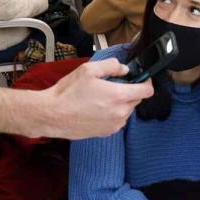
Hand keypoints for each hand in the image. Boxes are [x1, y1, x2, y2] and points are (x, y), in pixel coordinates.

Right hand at [39, 58, 153, 138]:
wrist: (52, 115)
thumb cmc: (68, 93)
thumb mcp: (88, 70)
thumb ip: (111, 66)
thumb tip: (124, 69)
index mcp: (118, 96)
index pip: (147, 91)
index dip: (146, 82)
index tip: (142, 78)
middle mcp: (120, 113)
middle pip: (136, 100)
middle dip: (129, 91)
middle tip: (113, 85)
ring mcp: (114, 125)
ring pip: (127, 110)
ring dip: (120, 103)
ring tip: (101, 97)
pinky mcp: (106, 133)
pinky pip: (117, 120)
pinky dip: (113, 113)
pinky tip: (97, 108)